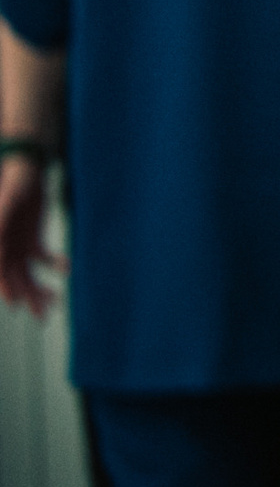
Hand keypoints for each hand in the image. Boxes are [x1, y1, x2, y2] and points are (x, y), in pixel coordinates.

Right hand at [0, 156, 59, 318]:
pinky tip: (65, 268)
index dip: (6, 288)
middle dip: (27, 297)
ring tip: (55, 302)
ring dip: (39, 288)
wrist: (25, 170)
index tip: (17, 303)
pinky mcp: (31, 239)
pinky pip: (41, 257)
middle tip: (42, 316)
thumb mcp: (6, 203)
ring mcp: (16, 246)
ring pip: (27, 274)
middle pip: (14, 279)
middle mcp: (3, 249)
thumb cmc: (12, 184)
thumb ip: (1, 222)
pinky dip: (52, 264)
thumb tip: (0, 251)